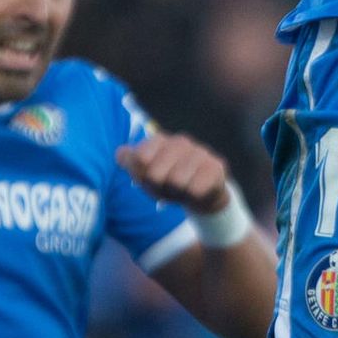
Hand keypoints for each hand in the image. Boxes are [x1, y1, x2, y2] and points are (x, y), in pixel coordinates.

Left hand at [115, 133, 231, 214]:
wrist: (201, 192)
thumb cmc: (167, 181)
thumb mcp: (144, 174)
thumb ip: (130, 162)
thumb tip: (120, 153)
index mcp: (160, 140)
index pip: (140, 158)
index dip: (142, 176)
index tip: (149, 179)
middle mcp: (180, 141)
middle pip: (155, 174)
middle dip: (158, 188)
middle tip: (167, 188)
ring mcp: (200, 152)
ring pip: (176, 182)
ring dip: (176, 193)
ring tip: (181, 189)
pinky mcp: (216, 166)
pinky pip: (196, 189)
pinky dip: (193, 197)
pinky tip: (196, 191)